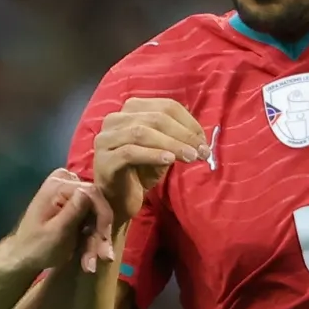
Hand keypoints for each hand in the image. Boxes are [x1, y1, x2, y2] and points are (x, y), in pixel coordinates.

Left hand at [7, 167, 112, 275]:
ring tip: (89, 265)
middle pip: (96, 206)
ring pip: (95, 217)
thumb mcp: (56, 232)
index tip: (104, 240)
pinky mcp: (73, 207)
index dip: (103, 215)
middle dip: (99, 234)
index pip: (93, 192)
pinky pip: (90, 222)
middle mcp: (64, 184)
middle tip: (102, 257)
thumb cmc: (35, 247)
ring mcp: (69, 195)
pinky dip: (90, 240)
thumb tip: (89, 190)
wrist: (23, 257)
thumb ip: (73, 211)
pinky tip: (87, 260)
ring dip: (95, 242)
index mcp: (57, 186)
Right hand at [89, 97, 207, 263]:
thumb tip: (200, 135)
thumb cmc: (140, 172)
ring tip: (190, 157)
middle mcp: (114, 119)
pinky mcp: (104, 160)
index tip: (204, 141)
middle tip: (202, 151)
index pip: (165, 106)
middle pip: (155, 117)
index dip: (189, 122)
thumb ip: (176, 137)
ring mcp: (106, 139)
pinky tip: (169, 161)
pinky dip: (153, 154)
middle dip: (183, 134)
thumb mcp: (163, 149)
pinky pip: (130, 152)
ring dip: (172, 144)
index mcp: (130, 110)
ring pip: (142, 133)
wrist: (118, 201)